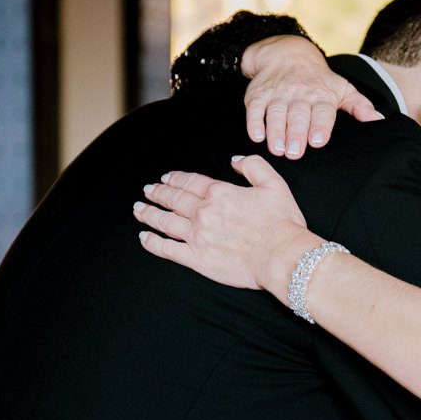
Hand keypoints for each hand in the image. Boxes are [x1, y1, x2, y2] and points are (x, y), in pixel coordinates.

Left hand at [134, 155, 313, 293]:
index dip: (175, 178)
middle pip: (173, 199)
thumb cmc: (281, 224)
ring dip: (149, 214)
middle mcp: (203, 212)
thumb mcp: (275, 184)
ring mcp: (197, 236)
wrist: (281, 256)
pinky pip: (166, 249)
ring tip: (139, 210)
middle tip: (148, 191)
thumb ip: (254, 166)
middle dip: (157, 193)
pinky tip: (144, 237)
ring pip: (164, 221)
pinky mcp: (196, 259)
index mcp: (219, 193)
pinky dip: (152, 242)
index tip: (166, 178)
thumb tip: (235, 160)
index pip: (189, 182)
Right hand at [242, 35, 382, 157]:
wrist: (287, 54)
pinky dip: (254, 122)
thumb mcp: (342, 88)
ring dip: (275, 131)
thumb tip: (379, 120)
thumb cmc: (319, 79)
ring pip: (276, 113)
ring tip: (277, 149)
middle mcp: (299, 93)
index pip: (322, 111)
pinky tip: (256, 137)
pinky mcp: (258, 94)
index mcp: (321, 94)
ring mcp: (278, 93)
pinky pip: (254, 109)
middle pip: (298, 115)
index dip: (320, 125)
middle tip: (295, 153)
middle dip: (296, 133)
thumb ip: (360, 105)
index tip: (317, 141)